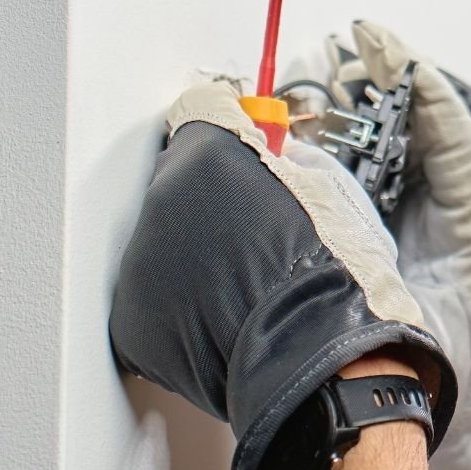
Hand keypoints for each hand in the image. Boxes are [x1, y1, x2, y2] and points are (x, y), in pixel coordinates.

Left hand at [108, 78, 457, 469]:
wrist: (322, 357)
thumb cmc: (337, 278)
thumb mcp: (326, 182)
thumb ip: (277, 152)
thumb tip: (263, 146)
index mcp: (210, 153)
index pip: (200, 112)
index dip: (230, 133)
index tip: (242, 143)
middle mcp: (160, 200)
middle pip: (174, 179)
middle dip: (208, 197)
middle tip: (255, 228)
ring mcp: (141, 261)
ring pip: (160, 238)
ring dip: (190, 251)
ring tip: (243, 278)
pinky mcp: (133, 318)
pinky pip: (152, 294)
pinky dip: (178, 301)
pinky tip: (221, 311)